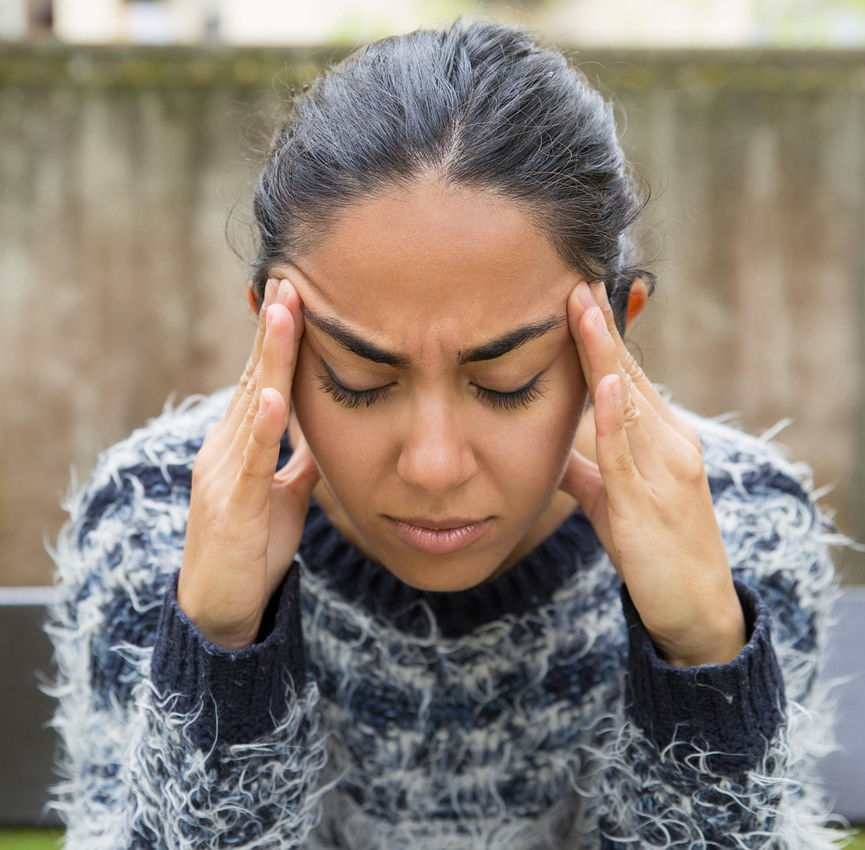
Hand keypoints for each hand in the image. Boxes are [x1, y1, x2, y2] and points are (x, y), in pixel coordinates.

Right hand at [178, 278, 318, 648]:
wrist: (221, 606)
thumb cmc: (253, 547)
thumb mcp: (284, 495)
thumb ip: (298, 461)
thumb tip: (321, 434)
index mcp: (242, 442)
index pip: (263, 379)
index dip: (279, 339)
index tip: (295, 295)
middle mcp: (227, 447)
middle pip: (256, 377)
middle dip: (273, 329)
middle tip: (288, 279)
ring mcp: (226, 473)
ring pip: (253, 406)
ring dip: (270, 358)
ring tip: (284, 313)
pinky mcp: (235, 505)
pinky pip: (254, 461)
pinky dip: (265, 428)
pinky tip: (276, 397)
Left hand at [560, 280, 744, 666]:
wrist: (694, 607)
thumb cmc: (652, 548)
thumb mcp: (611, 501)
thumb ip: (588, 469)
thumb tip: (556, 448)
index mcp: (660, 438)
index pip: (628, 376)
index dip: (602, 336)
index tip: (578, 296)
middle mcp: (669, 443)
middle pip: (628, 374)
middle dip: (599, 327)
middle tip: (575, 278)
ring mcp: (664, 470)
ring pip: (626, 400)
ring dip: (602, 352)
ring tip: (581, 306)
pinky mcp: (648, 502)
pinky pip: (624, 453)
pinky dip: (614, 415)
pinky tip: (605, 381)